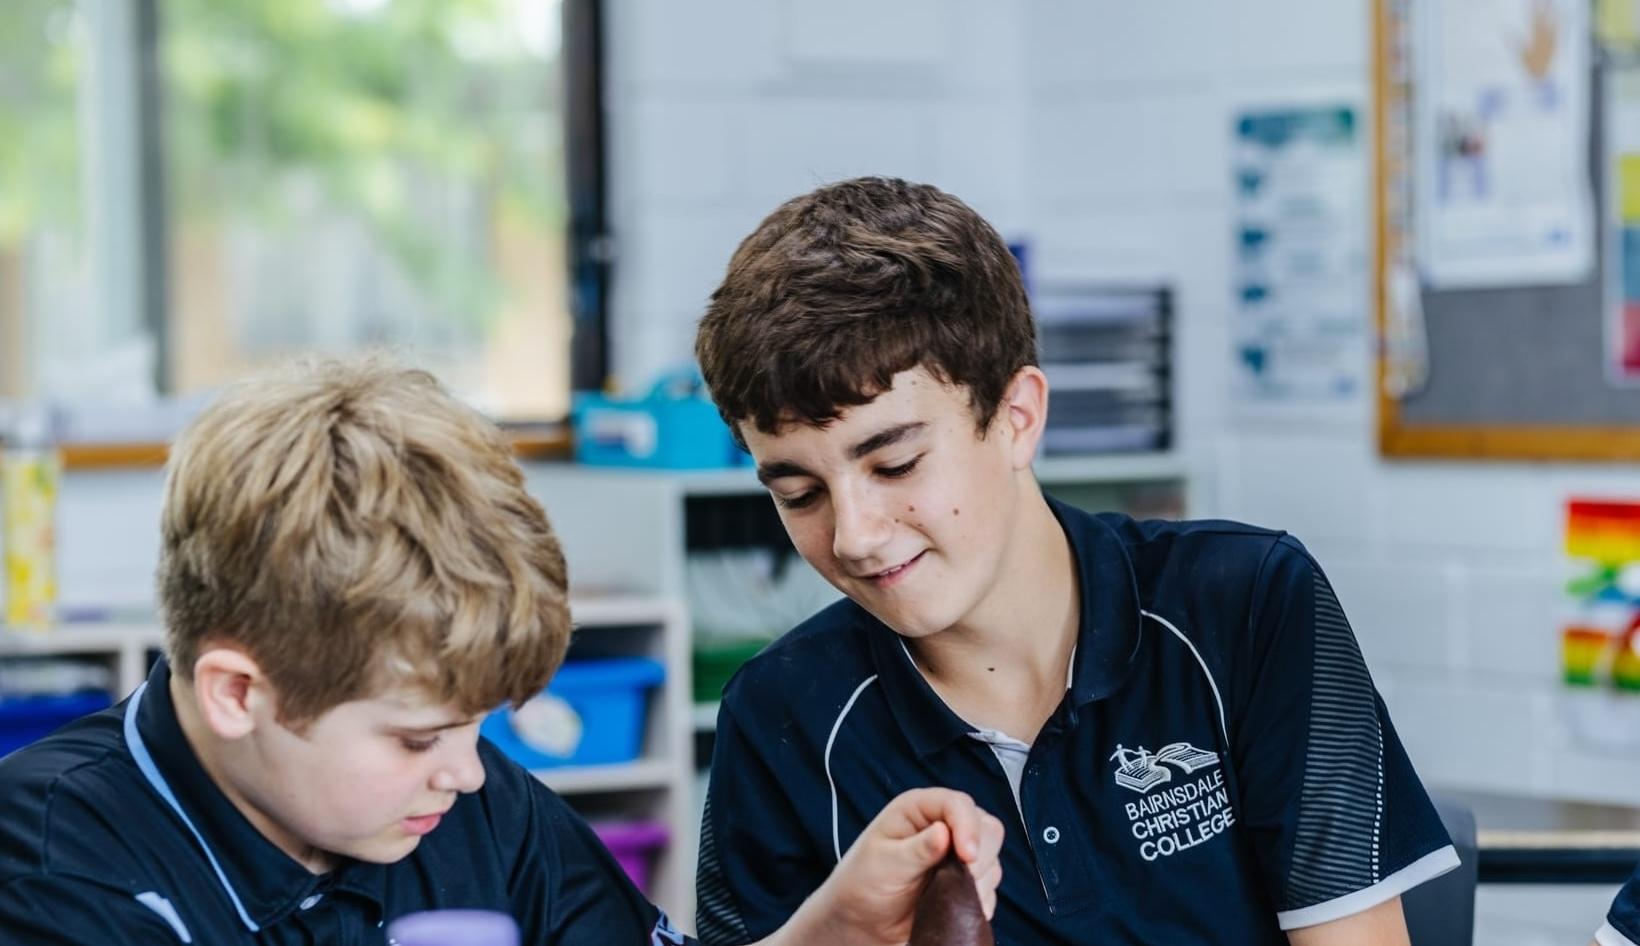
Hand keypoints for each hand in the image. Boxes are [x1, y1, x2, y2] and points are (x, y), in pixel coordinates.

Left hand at [772, 788, 1004, 945]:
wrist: (863, 920)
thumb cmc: (863, 882)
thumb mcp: (884, 864)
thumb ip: (916, 849)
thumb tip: (944, 832)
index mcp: (919, 808)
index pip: (958, 805)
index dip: (968, 827)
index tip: (968, 856)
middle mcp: (943, 824)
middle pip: (987, 828)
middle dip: (978, 856)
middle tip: (957, 880)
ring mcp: (958, 852)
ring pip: (993, 858)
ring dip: (977, 880)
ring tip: (943, 895)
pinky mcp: (967, 879)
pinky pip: (991, 887)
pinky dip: (979, 899)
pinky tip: (952, 906)